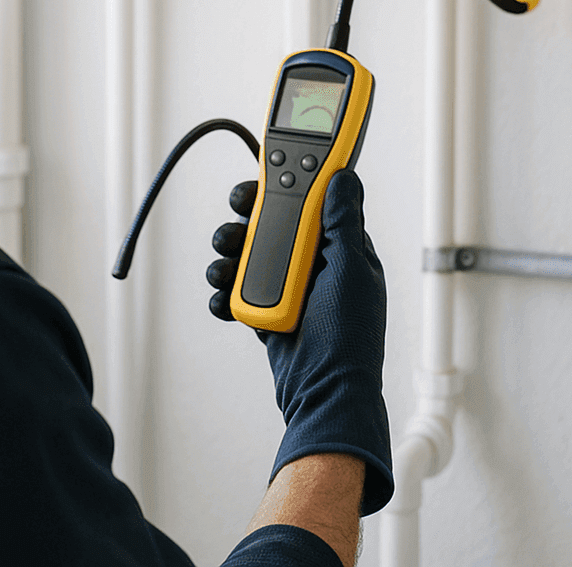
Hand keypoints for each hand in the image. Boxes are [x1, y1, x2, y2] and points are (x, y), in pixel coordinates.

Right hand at [206, 171, 392, 515]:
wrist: (325, 395)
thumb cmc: (348, 339)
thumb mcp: (349, 270)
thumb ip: (341, 222)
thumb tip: (344, 176)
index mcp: (341, 249)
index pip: (311, 203)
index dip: (286, 187)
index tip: (260, 181)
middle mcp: (316, 265)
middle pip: (273, 226)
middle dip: (248, 223)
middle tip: (234, 223)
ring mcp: (292, 289)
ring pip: (251, 256)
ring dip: (231, 257)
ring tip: (223, 266)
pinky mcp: (270, 312)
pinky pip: (241, 292)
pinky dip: (227, 293)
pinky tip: (223, 296)